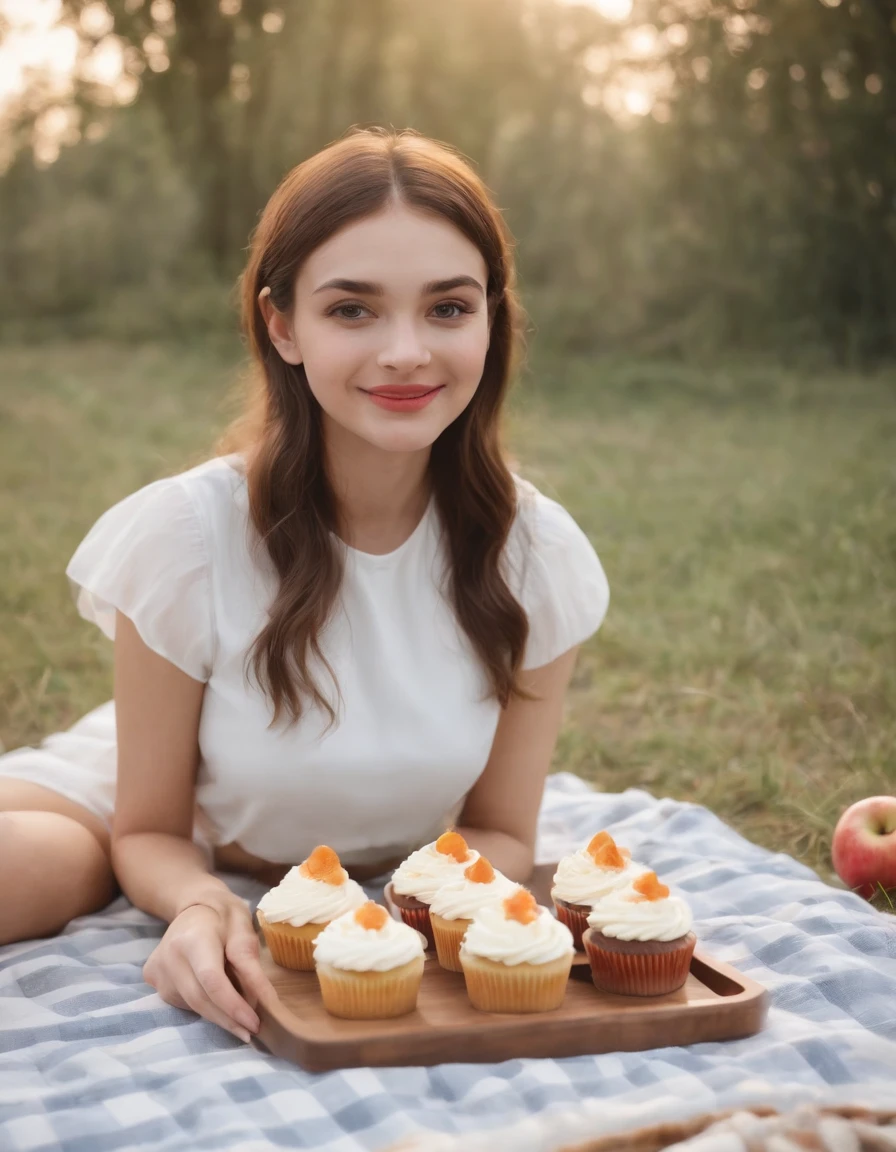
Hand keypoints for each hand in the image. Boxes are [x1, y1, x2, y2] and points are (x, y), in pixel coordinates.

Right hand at [143, 898, 276, 1042]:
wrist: (193, 904)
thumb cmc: (224, 916)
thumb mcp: (244, 929)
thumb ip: (250, 963)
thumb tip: (264, 1000)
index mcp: (192, 938)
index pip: (211, 980)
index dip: (233, 1006)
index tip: (254, 1023)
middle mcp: (168, 956)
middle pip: (200, 999)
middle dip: (228, 1019)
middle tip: (252, 1030)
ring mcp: (157, 969)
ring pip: (191, 1005)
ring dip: (218, 1015)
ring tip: (239, 1012)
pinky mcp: (153, 979)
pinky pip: (182, 1002)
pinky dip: (204, 1006)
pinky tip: (217, 998)